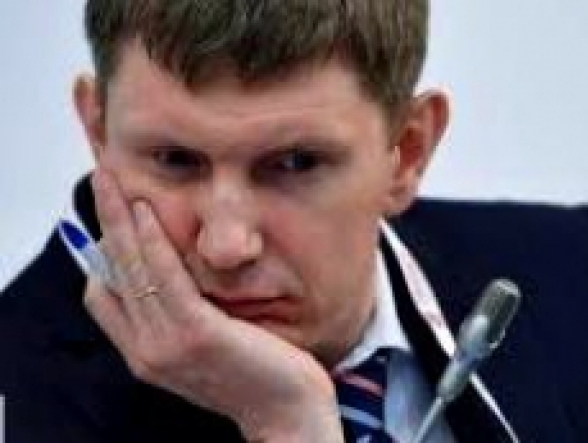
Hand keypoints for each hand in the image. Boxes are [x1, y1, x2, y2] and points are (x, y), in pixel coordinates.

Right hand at [83, 169, 343, 441]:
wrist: (286, 412)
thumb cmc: (252, 374)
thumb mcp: (203, 346)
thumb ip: (178, 316)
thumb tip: (166, 273)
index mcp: (145, 353)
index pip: (103, 297)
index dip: (101, 252)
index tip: (111, 215)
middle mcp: (146, 350)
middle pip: (113, 273)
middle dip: (104, 222)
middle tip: (102, 180)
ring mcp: (167, 344)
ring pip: (133, 269)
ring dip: (120, 221)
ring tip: (115, 182)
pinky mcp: (195, 334)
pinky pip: (166, 278)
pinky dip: (153, 242)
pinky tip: (146, 212)